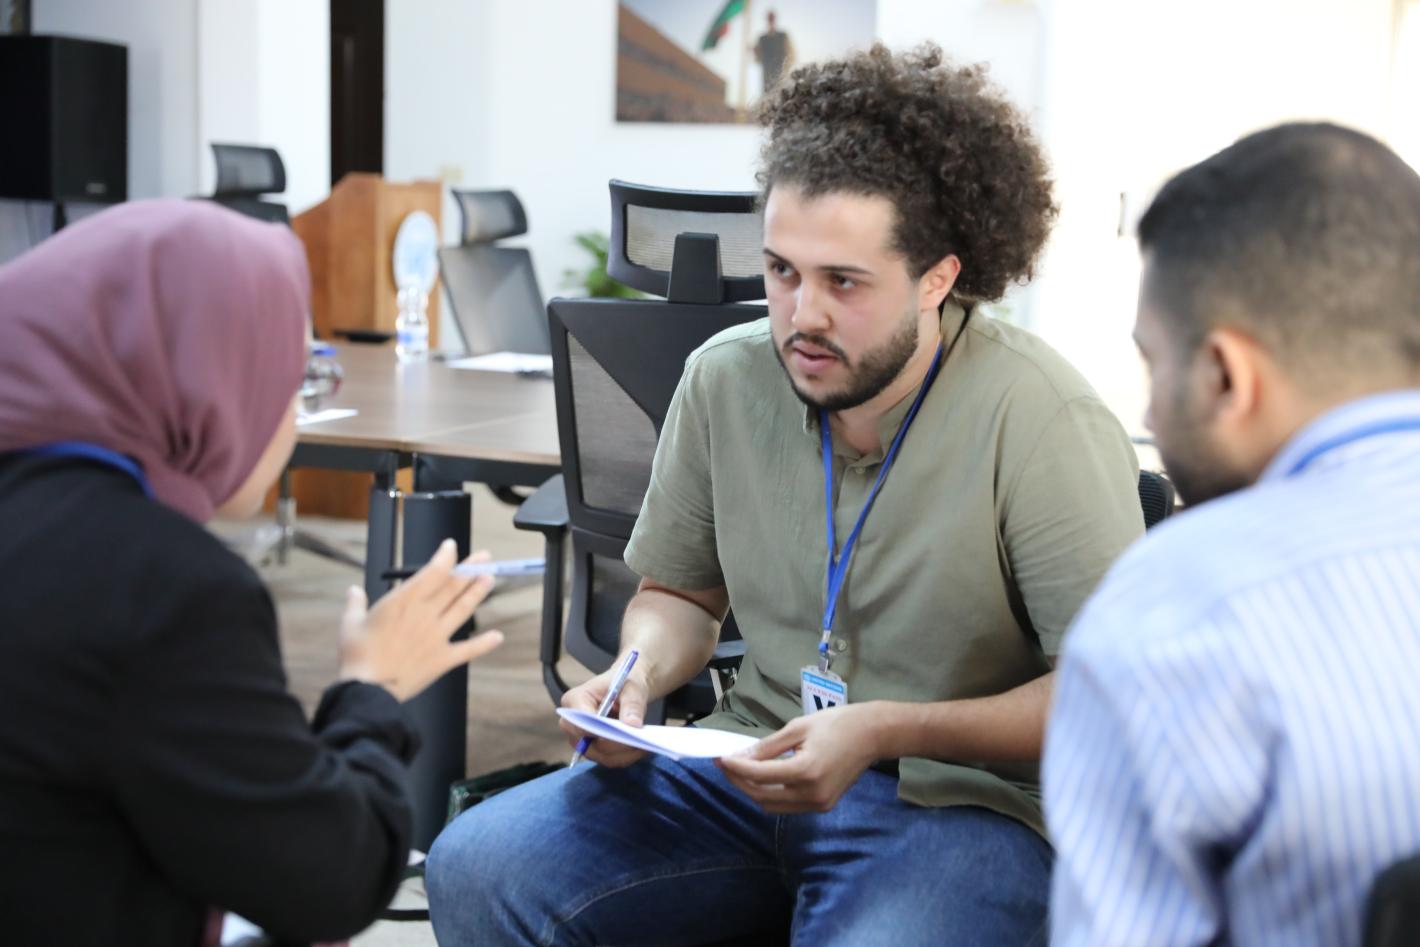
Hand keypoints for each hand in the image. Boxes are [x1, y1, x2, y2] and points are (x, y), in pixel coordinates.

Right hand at [338, 540, 502, 701]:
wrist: (369, 689)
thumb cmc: (357, 655)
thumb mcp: (350, 623)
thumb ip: (355, 603)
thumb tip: (353, 590)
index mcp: (404, 601)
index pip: (433, 571)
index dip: (446, 557)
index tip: (451, 546)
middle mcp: (425, 614)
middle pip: (454, 586)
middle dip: (471, 569)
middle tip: (485, 558)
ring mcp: (437, 636)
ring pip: (463, 610)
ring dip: (478, 594)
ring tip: (490, 579)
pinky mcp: (442, 659)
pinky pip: (468, 649)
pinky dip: (484, 643)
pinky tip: (498, 636)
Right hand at [558, 660, 651, 767]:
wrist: (625, 691)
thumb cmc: (623, 685)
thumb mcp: (632, 688)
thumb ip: (632, 704)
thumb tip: (632, 724)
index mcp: (574, 700)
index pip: (579, 720)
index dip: (597, 729)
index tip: (620, 732)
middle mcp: (572, 723)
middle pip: (587, 743)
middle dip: (614, 744)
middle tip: (637, 742)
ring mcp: (581, 739)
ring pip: (600, 755)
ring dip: (623, 754)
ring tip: (644, 746)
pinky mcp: (593, 750)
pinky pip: (608, 759)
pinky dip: (625, 757)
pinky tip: (641, 749)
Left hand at [716, 703, 883, 812]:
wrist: (872, 735)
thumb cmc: (836, 723)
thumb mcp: (798, 728)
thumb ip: (767, 747)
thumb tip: (740, 758)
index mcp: (805, 771)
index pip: (759, 776)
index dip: (736, 769)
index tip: (720, 758)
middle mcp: (811, 794)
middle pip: (762, 796)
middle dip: (740, 782)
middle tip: (727, 764)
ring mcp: (818, 804)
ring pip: (773, 806)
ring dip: (754, 790)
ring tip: (742, 771)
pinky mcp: (823, 806)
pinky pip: (788, 805)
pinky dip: (772, 794)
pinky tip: (765, 777)